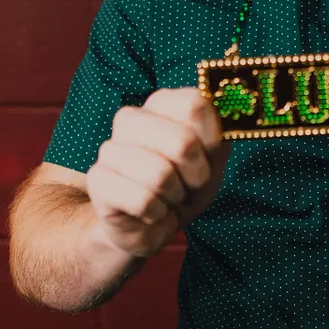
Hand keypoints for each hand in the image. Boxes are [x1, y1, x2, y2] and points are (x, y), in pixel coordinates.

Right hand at [85, 87, 230, 257]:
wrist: (149, 225)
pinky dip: (156, 214)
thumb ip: (221, 133)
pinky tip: (150, 212)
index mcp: (162, 103)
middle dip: (196, 175)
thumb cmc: (185, 186)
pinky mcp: (98, 180)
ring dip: (175, 197)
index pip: (194, 104)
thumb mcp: (213, 159)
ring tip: (168, 198)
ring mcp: (110, 147)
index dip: (210, 140)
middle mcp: (131, 118)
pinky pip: (143, 200)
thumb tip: (230, 109)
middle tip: (189, 185)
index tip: (207, 156)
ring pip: (161, 175)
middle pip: (182, 141)